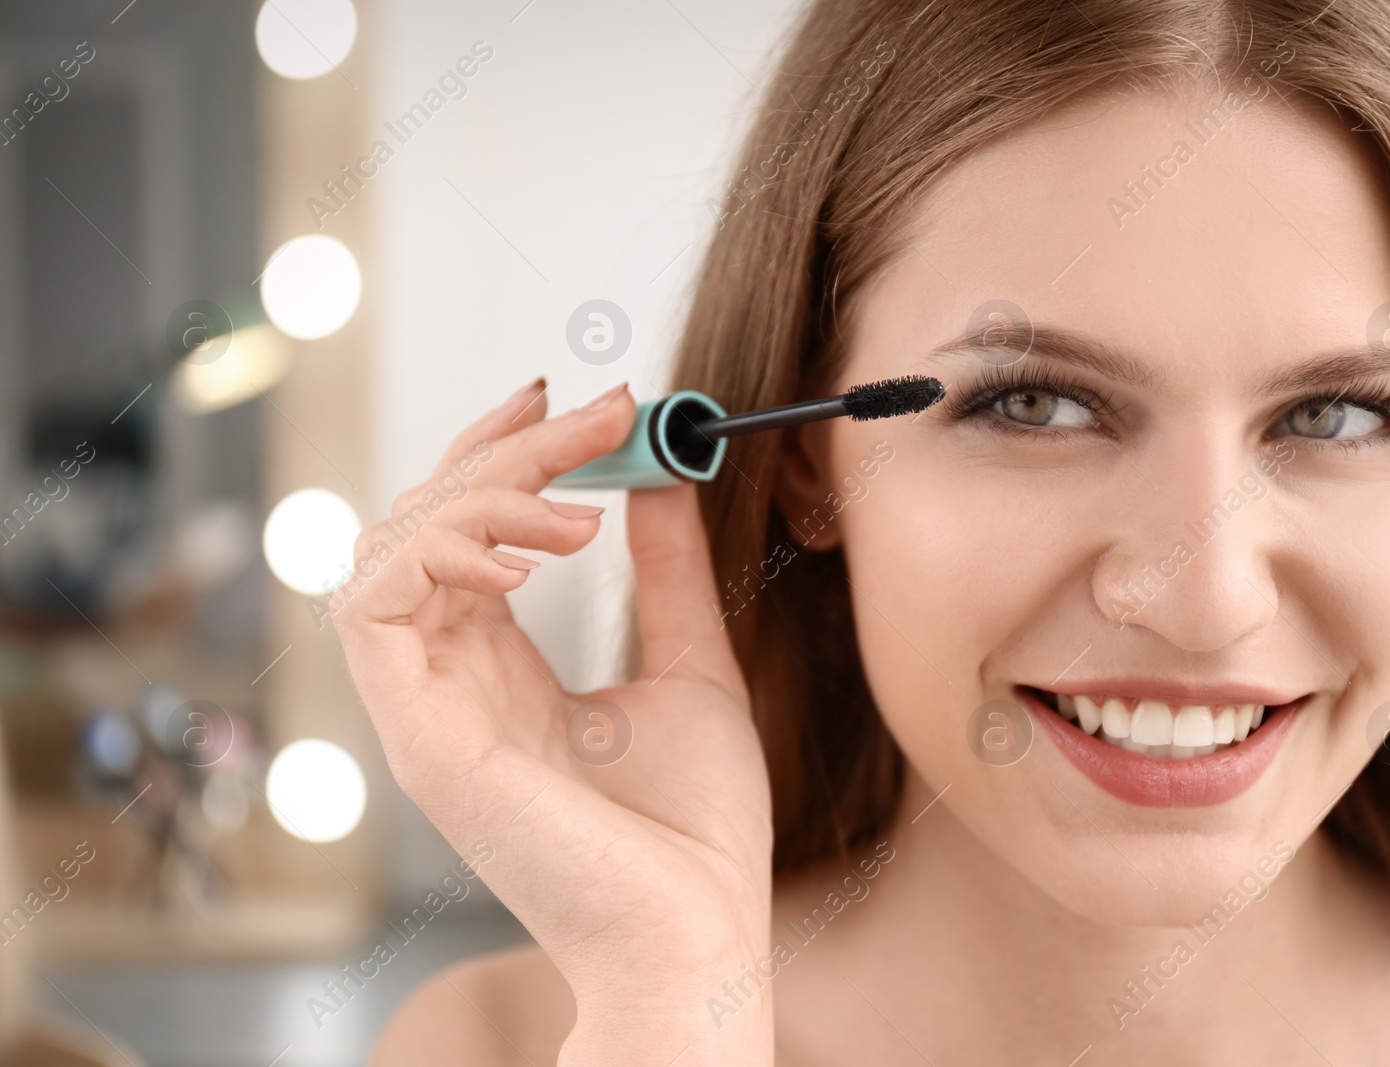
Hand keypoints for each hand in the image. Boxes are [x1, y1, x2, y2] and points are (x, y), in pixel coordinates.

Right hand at [331, 380, 773, 1063]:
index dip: (503, 459)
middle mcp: (449, 684)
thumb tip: (659, 483)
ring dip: (478, 491)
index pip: (462, 536)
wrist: (701, 934)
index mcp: (499, 672)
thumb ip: (665, 577)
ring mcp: (427, 711)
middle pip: (421, 523)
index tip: (577, 406)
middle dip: (501, 451)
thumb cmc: (696, 830)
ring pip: (389, 548)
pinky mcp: (422, 737)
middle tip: (590, 412)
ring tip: (575, 505)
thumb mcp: (690, 669)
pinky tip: (531, 549)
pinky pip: (375, 607)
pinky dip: (440, 548)